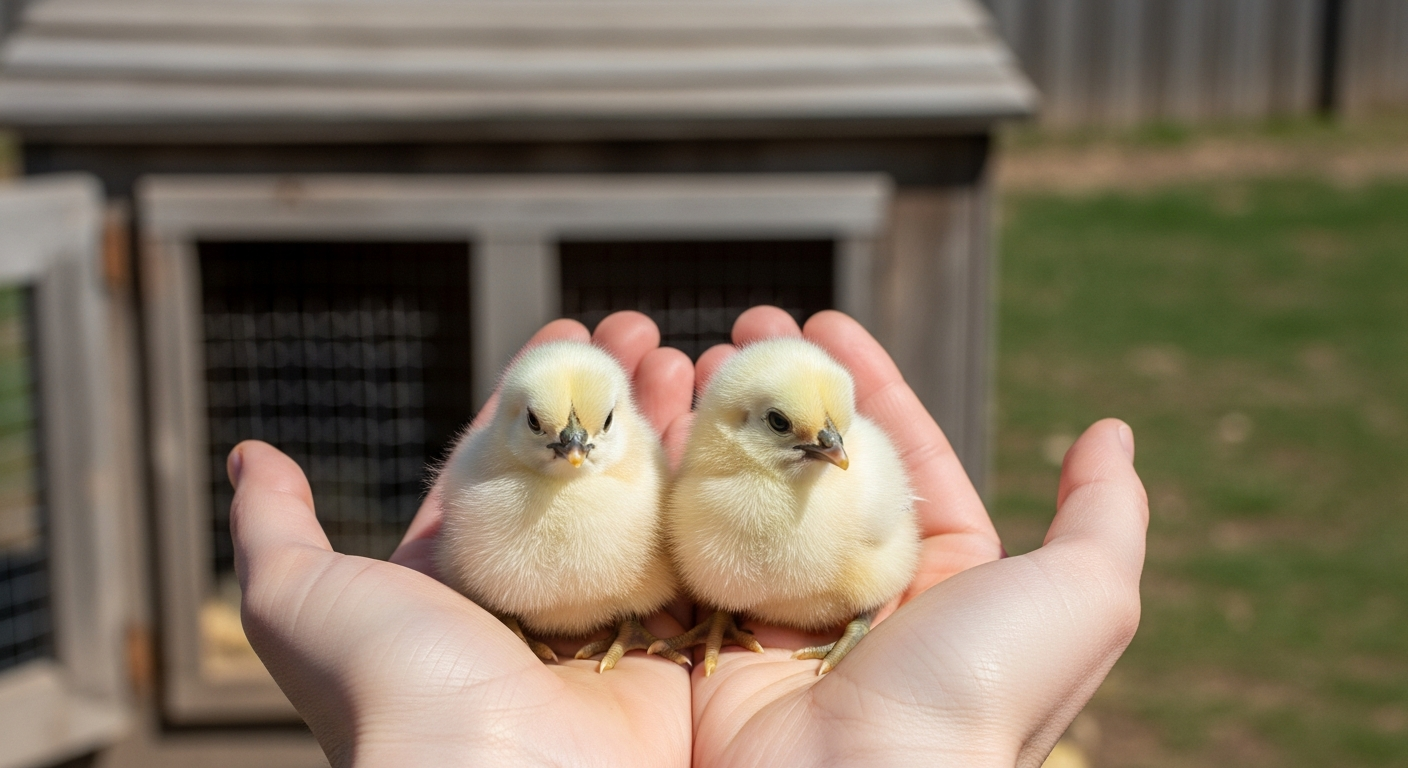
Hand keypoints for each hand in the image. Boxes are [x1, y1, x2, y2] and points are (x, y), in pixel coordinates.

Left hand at [229, 312, 696, 767]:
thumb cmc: (390, 690)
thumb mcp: (300, 597)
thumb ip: (273, 526)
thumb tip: (251, 455)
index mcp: (450, 584)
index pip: (493, 466)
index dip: (525, 400)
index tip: (564, 333)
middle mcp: (528, 603)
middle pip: (576, 476)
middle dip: (607, 398)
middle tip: (638, 334)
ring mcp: (603, 628)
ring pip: (641, 507)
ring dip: (664, 429)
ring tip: (688, 358)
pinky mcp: (668, 655)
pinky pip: (693, 562)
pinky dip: (708, 497)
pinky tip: (718, 430)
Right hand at [686, 307, 1147, 767]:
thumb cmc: (979, 695)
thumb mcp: (1082, 596)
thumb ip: (1102, 514)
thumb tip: (1109, 432)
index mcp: (943, 576)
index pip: (904, 452)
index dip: (868, 382)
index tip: (824, 323)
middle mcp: (860, 592)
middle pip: (816, 464)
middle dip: (783, 390)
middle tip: (745, 330)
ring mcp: (781, 614)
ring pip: (747, 494)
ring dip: (721, 421)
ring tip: (693, 358)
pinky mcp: (712, 638)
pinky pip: (687, 545)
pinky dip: (670, 482)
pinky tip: (658, 422)